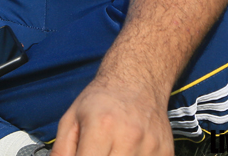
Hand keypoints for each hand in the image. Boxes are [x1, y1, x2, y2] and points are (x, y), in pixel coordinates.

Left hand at [50, 76, 172, 155]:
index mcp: (101, 127)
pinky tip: (129, 152)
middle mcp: (129, 137)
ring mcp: (150, 147)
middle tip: (96, 153)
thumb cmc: (102, 99)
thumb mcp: (72, 118)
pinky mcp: (166, 153)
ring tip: (112, 150)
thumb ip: (61, 151)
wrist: (139, 78)